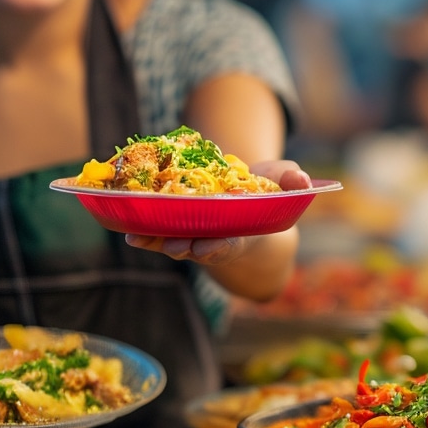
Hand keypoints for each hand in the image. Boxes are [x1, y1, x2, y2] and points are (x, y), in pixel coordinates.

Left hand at [123, 159, 310, 263]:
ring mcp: (194, 236)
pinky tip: (126, 228)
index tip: (208, 248)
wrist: (247, 203)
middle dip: (184, 246)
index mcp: (244, 233)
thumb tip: (301, 180)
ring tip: (138, 236)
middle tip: (173, 244)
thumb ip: (292, 181)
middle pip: (197, 247)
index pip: (232, 245)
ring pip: (172, 243)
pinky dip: (143, 233)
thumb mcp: (284, 184)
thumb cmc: (268, 195)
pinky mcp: (175, 228)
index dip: (220, 248)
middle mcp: (216, 239)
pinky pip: (157, 233)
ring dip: (156, 242)